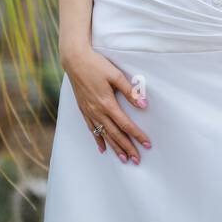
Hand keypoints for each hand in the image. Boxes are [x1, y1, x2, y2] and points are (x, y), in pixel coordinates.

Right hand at [64, 47, 149, 163]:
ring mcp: (89, 112)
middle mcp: (97, 111)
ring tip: (124, 159)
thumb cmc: (96, 65)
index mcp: (106, 103)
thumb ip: (130, 91)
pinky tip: (102, 149)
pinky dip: (98, 140)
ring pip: (104, 134)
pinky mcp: (83, 110)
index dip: (137, 135)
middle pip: (115, 134)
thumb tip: (144, 105)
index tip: (147, 144)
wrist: (74, 60)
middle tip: (137, 160)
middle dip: (127, 148)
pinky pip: (91, 129)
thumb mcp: (115, 75)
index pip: (125, 124)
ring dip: (115, 147)